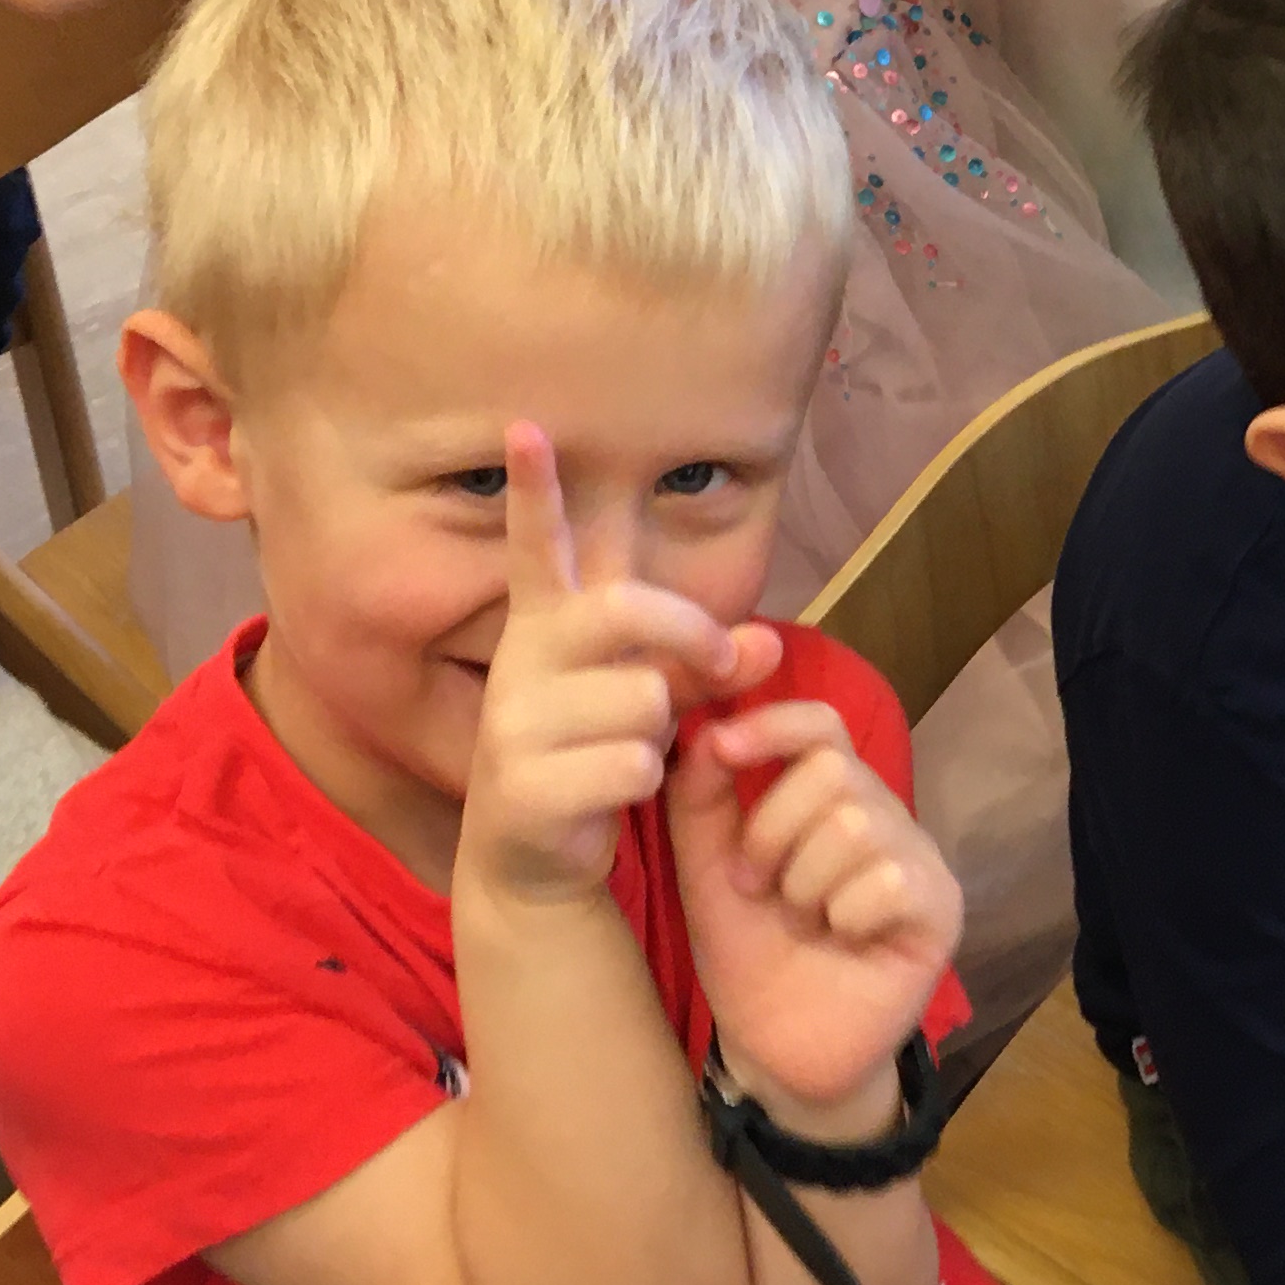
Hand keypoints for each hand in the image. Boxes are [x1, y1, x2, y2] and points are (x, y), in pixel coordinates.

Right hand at [465, 425, 782, 909]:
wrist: (534, 859)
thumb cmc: (597, 755)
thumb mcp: (656, 698)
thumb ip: (711, 661)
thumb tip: (771, 642)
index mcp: (543, 630)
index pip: (536, 549)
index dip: (534, 490)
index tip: (528, 425)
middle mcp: (519, 664)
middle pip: (624, 609)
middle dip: (690, 633)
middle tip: (723, 660)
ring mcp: (513, 724)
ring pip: (643, 699)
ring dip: (661, 733)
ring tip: (625, 751)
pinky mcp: (522, 786)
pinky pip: (633, 763)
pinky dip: (646, 781)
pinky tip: (609, 794)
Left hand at [669, 696, 962, 1130]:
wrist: (778, 1050)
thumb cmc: (750, 954)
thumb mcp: (707, 871)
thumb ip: (701, 800)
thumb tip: (705, 728)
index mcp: (828, 796)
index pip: (820, 723)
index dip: (774, 723)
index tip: (723, 747)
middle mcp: (883, 813)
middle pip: (833, 770)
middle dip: (772, 830)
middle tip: (756, 885)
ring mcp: (919, 859)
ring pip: (858, 824)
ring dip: (804, 881)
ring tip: (802, 919)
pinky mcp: (941, 907)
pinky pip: (889, 879)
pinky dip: (845, 915)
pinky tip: (845, 941)